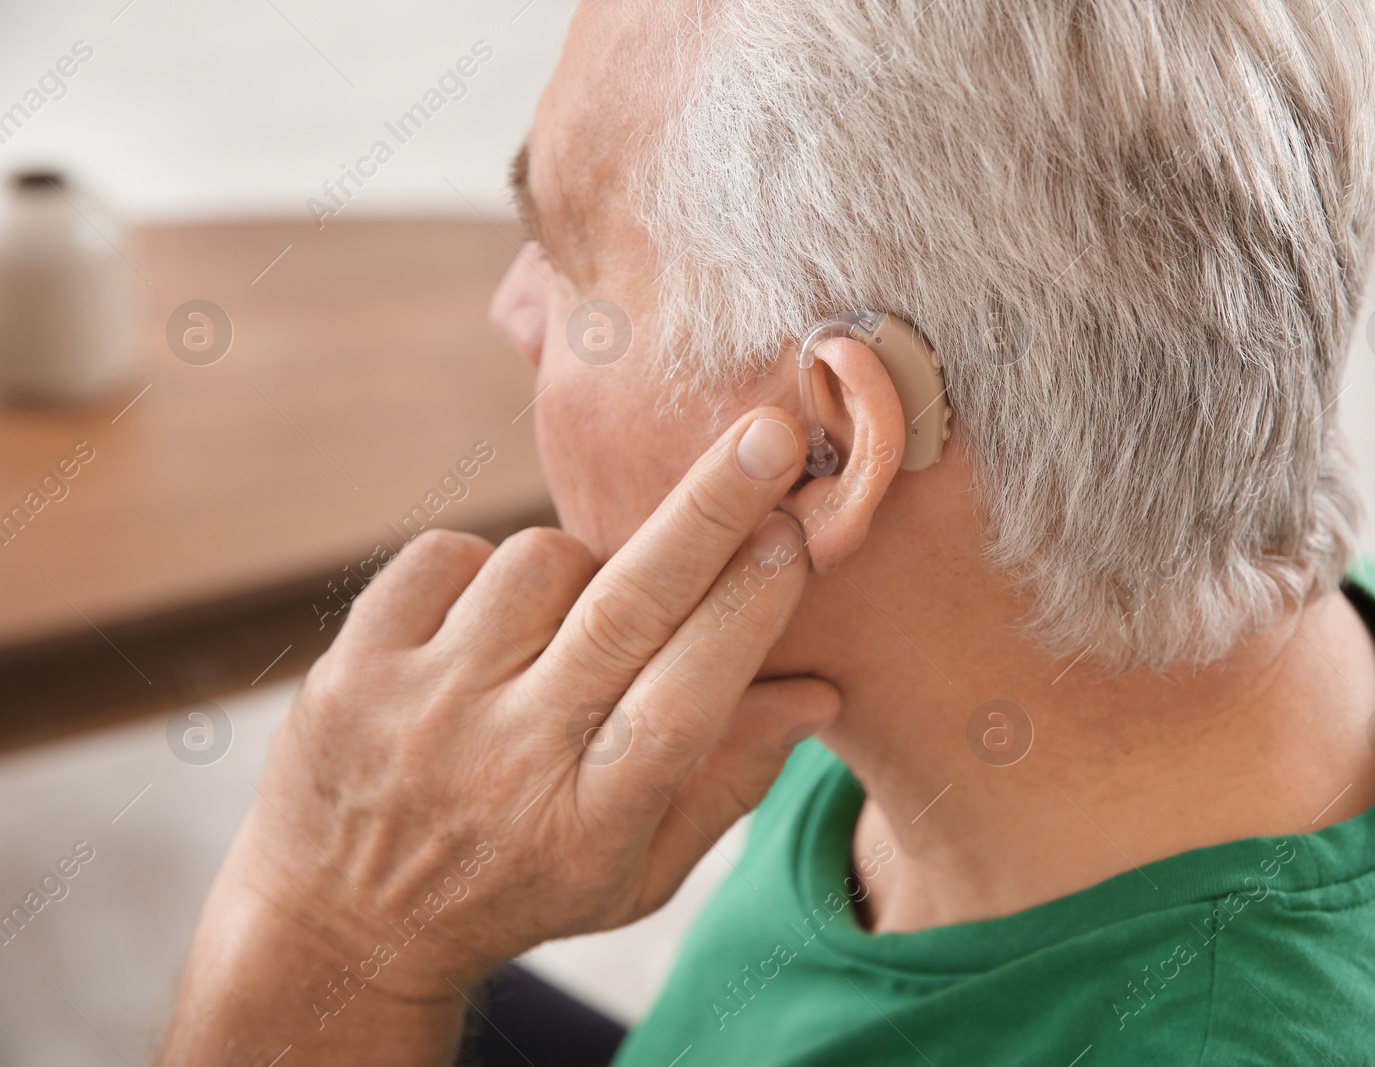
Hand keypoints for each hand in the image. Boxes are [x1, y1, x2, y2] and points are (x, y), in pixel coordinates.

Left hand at [160, 409, 837, 1064]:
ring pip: (540, 562)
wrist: (343, 925)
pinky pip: (448, 554)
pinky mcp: (353, 667)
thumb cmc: (521, 886)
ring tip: (565, 624)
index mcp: (590, 825)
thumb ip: (728, 781)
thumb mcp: (636, 874)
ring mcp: (421, 710)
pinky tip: (486, 625)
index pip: (686, 703)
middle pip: (625, 614)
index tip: (796, 535)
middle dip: (708, 514)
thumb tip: (818, 689)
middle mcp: (506, 764)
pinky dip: (484, 568)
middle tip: (768, 436)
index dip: (747, 614)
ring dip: (581, 565)